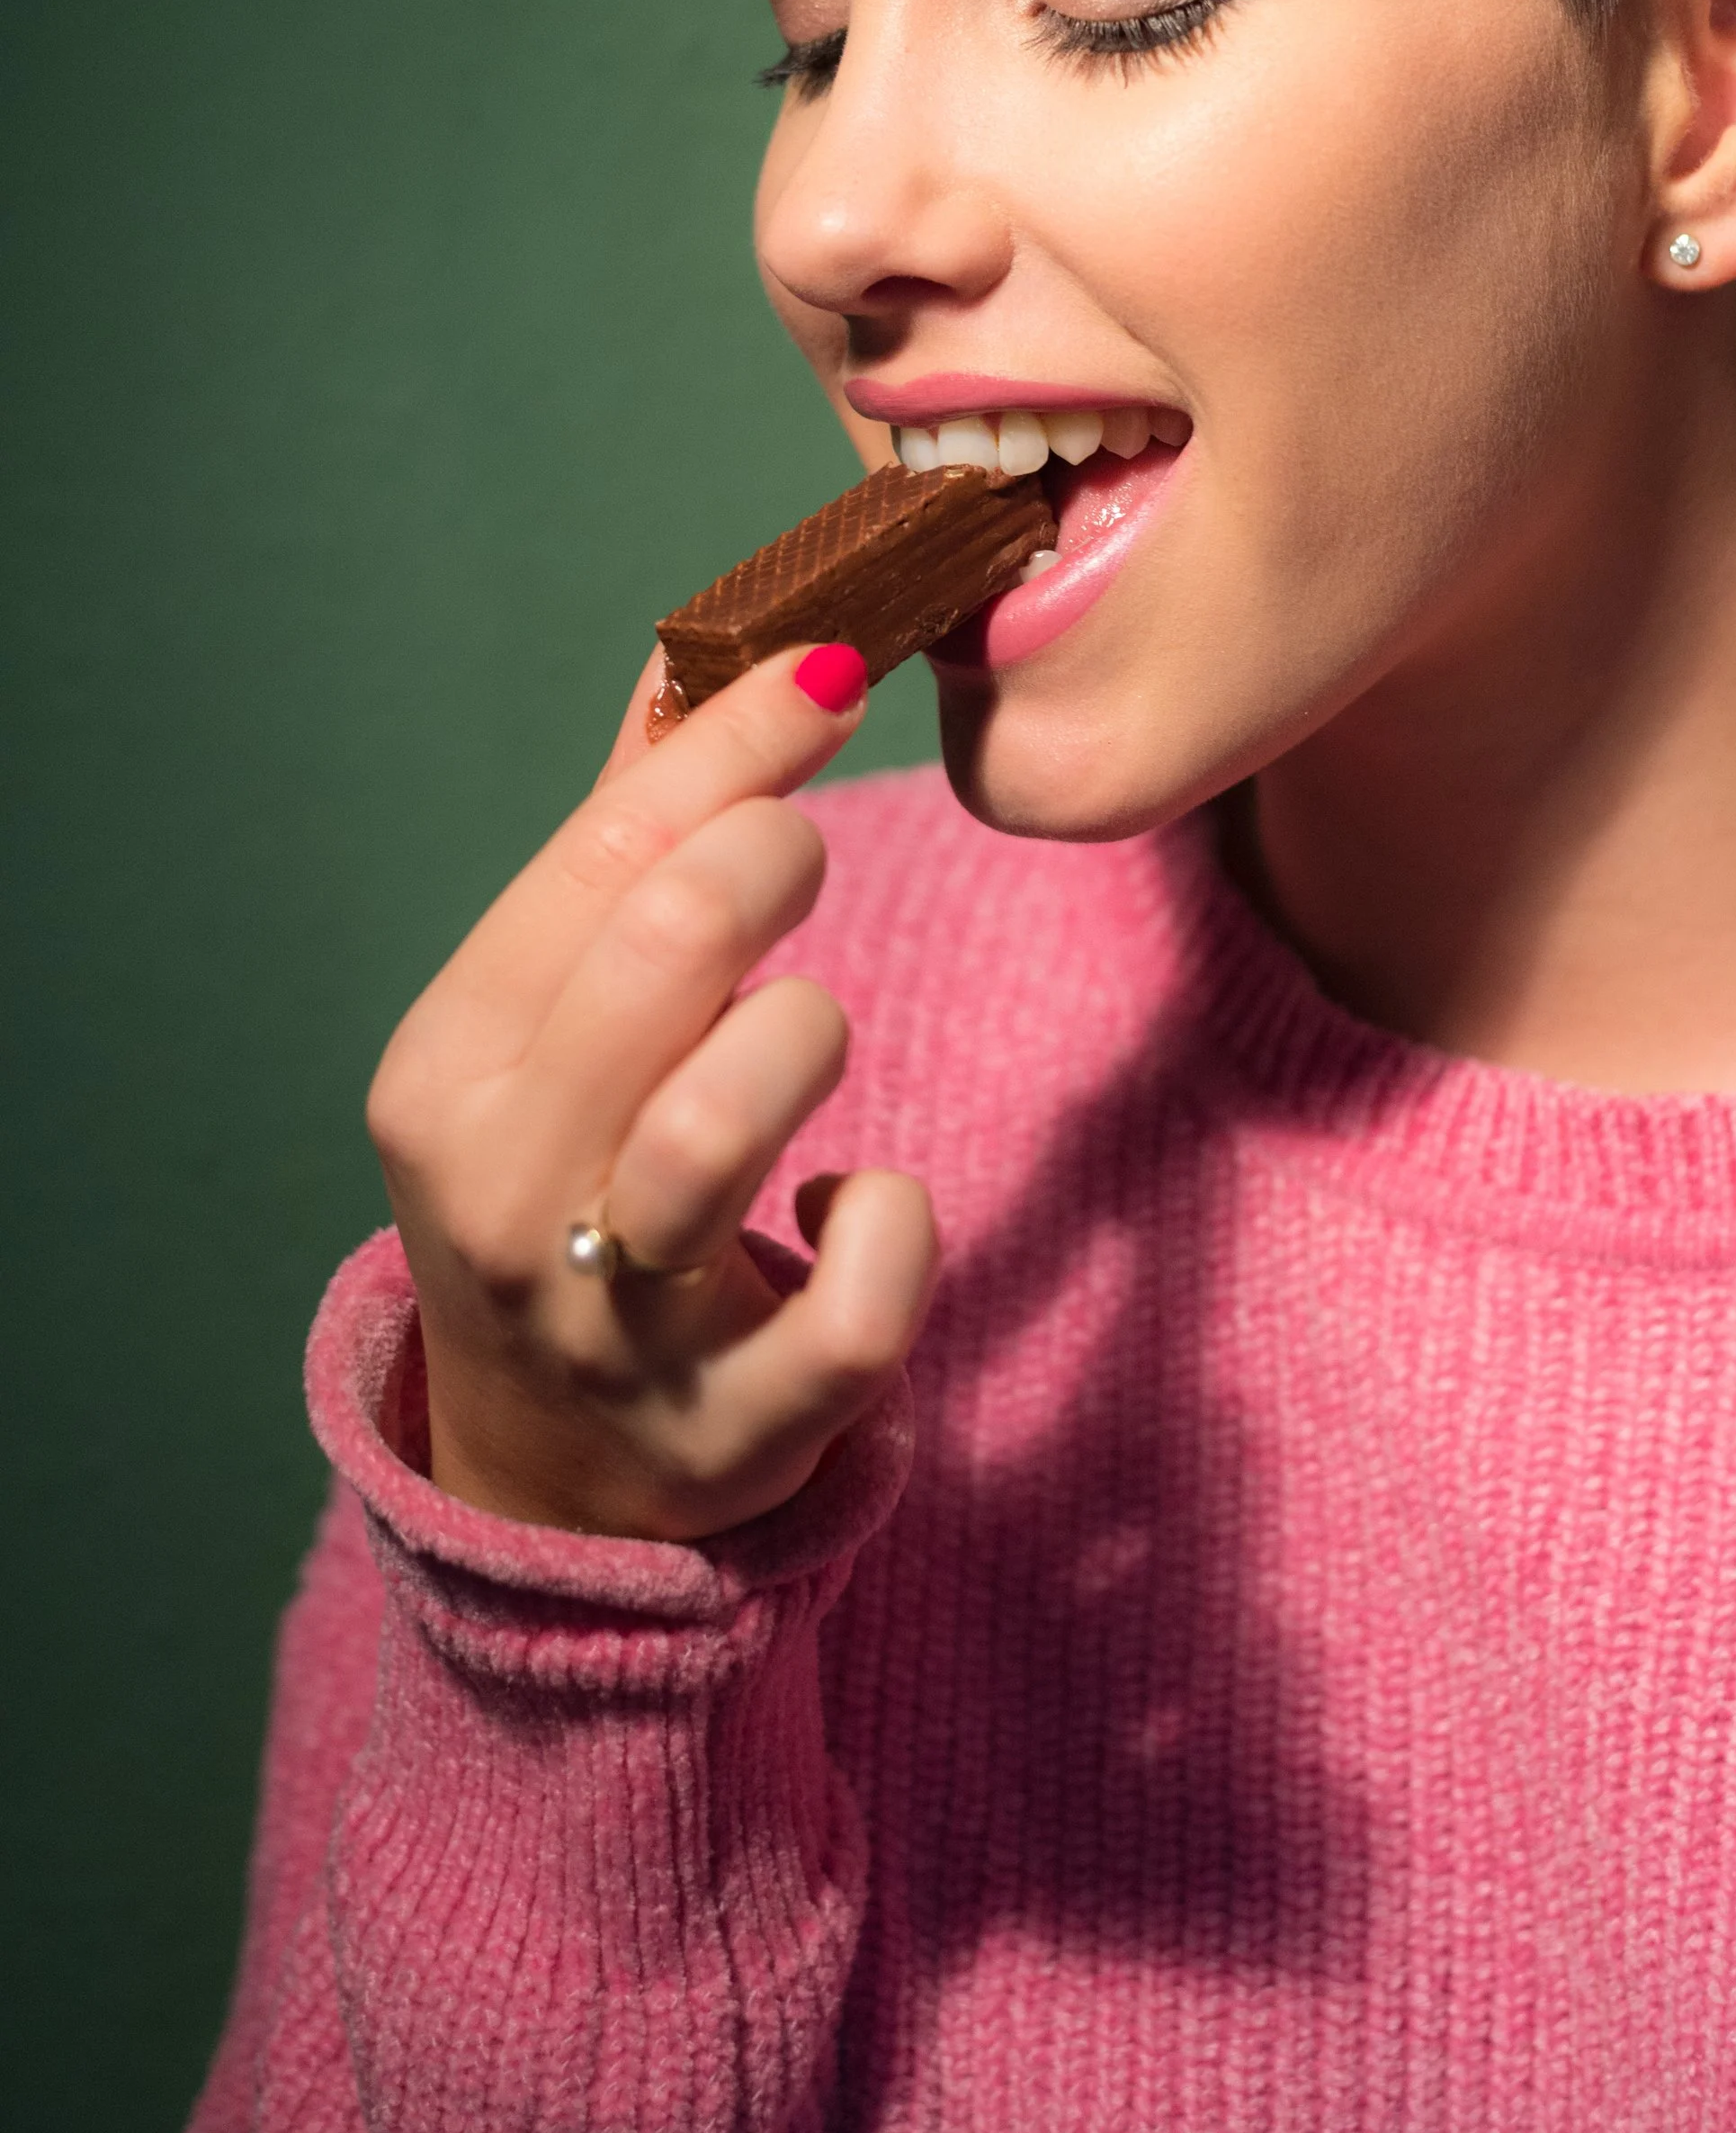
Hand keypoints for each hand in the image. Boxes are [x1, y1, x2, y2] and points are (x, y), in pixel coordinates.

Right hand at [366, 648, 938, 1538]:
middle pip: (659, 954)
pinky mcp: (739, 1431)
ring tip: (804, 1041)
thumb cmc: (571, 1185)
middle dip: (768, 860)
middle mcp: (502, 1195)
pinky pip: (858, 1307)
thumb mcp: (549, 1024)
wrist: (557, 1476)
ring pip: (724, 1123)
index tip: (831, 670)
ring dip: (804, 1039)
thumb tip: (688, 656)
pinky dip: (891, 1228)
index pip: (599, 856)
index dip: (734, 742)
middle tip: (805, 857)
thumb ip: (621, 844)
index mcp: (448, 1070)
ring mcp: (611, 1326)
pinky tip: (853, 1206)